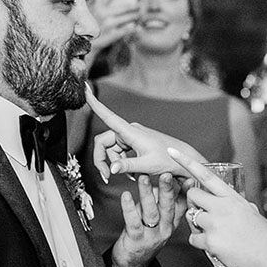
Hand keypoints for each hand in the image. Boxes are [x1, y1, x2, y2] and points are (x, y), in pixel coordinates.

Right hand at [86, 86, 205, 180]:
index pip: (108, 115)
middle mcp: (128, 131)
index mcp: (130, 132)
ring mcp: (131, 136)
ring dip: (115, 164)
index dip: (94, 104)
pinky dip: (122, 163)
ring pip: (111, 150)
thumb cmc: (168, 159)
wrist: (182, 158)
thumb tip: (111, 169)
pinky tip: (132, 173)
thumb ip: (127, 166)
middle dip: (102, 160)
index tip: (85, 90)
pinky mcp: (134, 142)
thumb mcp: (147, 165)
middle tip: (107, 177)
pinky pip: (119, 152)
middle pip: (103, 143)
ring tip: (128, 176)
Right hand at [88, 0, 139, 58]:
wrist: (81, 44)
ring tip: (138, 16)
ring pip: (129, 18)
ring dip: (136, 16)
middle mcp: (104, 14)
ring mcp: (109, 24)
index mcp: (97, 6)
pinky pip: (128, 29)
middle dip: (134, 6)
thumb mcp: (84, 11)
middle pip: (125, 7)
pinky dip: (133, 27)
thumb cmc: (83, 26)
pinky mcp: (113, 35)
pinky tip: (136, 26)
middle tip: (138, 6)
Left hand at [111, 173, 184, 266]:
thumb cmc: (144, 237)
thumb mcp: (158, 220)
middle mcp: (164, 230)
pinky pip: (133, 222)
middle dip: (168, 189)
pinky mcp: (136, 240)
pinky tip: (126, 196)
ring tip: (143, 177)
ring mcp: (151, 236)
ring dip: (147, 193)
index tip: (189, 178)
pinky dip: (129, 208)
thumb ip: (161, 202)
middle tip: (167, 173)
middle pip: (168, 207)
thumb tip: (164, 181)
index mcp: (171, 224)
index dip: (185, 192)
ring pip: (151, 212)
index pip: (182, 206)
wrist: (132, 264)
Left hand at [167, 148, 266, 266]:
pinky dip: (201, 243)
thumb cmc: (265, 239)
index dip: (186, 163)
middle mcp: (222, 207)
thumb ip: (242, 206)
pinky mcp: (210, 241)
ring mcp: (215, 224)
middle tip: (206, 214)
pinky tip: (216, 246)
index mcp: (233, 198)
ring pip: (192, 217)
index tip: (172, 152)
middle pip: (193, 195)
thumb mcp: (254, 214)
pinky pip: (194, 238)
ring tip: (217, 233)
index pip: (206, 175)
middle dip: (195, 203)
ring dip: (199, 225)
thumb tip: (242, 203)